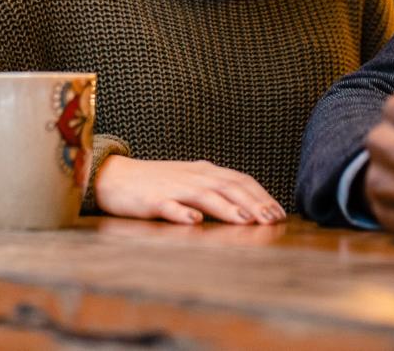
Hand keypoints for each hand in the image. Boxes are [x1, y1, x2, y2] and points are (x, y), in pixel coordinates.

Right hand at [93, 156, 284, 225]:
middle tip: (272, 220)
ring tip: (246, 221)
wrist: (114, 176)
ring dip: (227, 208)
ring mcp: (173, 187)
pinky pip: (169, 206)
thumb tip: (246, 206)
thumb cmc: (157, 183)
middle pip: (229, 187)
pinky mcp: (152, 200)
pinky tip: (194, 221)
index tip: (279, 212)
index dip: (261, 195)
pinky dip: (182, 213)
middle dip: (253, 203)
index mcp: (205, 172)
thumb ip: (215, 191)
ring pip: (205, 196)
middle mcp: (194, 176)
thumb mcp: (191, 182)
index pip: (240, 180)